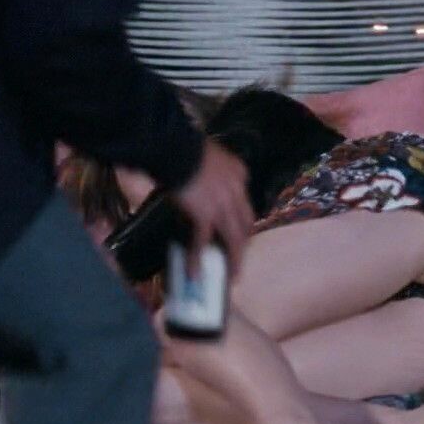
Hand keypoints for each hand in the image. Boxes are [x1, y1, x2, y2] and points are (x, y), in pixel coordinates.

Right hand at [169, 139, 250, 277]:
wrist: (178, 148)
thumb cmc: (185, 146)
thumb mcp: (208, 153)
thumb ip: (211, 167)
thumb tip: (197, 177)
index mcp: (238, 175)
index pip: (245, 203)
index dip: (243, 221)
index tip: (239, 232)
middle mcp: (236, 192)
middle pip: (245, 225)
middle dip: (243, 244)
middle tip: (238, 259)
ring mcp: (223, 206)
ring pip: (233, 239)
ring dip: (233, 260)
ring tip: (231, 276)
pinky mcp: (205, 215)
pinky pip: (202, 241)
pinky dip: (197, 258)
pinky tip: (195, 272)